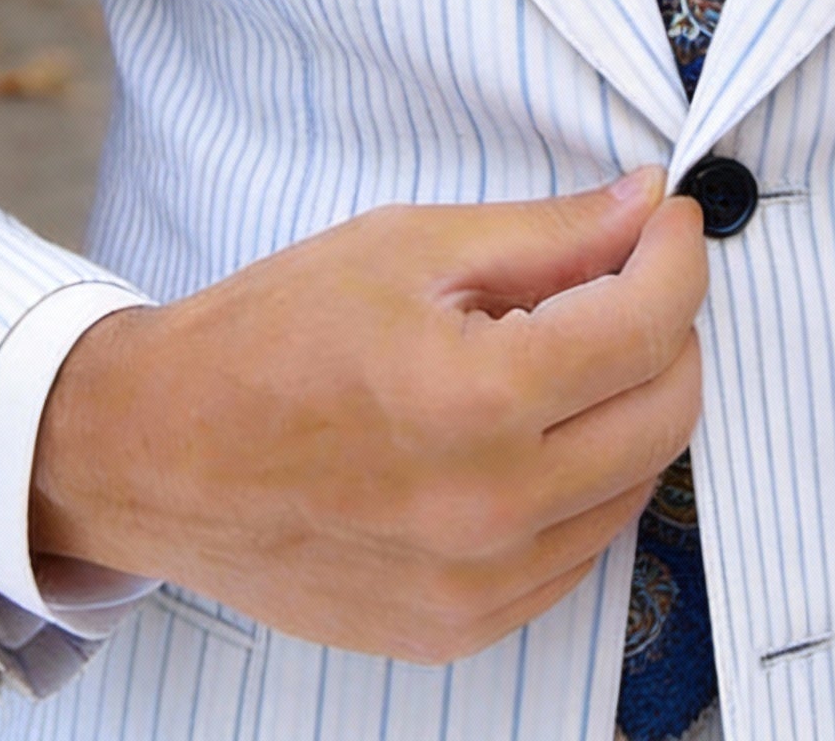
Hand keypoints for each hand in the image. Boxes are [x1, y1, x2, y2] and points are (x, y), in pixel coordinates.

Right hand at [30, 170, 705, 663]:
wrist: (156, 453)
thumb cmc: (270, 335)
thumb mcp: (408, 247)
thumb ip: (547, 233)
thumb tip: (647, 206)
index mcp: (475, 398)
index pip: (648, 325)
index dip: (677, 256)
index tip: (669, 221)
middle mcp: (490, 508)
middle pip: (667, 413)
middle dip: (670, 328)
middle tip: (630, 276)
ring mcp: (477, 586)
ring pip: (636, 486)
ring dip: (633, 406)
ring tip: (570, 350)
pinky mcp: (458, 628)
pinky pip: (579, 552)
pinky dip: (586, 481)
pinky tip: (535, 430)